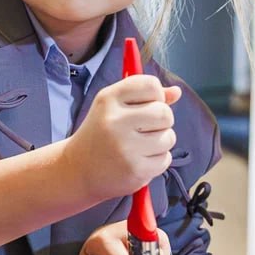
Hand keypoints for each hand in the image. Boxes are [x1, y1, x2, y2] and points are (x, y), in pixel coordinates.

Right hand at [65, 74, 181, 201]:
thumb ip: (145, 97)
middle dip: (162, 121)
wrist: (78, 170)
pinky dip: (158, 160)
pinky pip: (166, 159)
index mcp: (109, 99)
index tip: (146, 105)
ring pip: (169, 137)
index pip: (151, 85)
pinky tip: (139, 160)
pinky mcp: (135, 170)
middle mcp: (115, 121)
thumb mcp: (114, 107)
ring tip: (141, 146)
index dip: (156, 95)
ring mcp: (125, 147)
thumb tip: (177, 92)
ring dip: (161, 142)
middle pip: (165, 113)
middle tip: (146, 129)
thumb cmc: (102, 133)